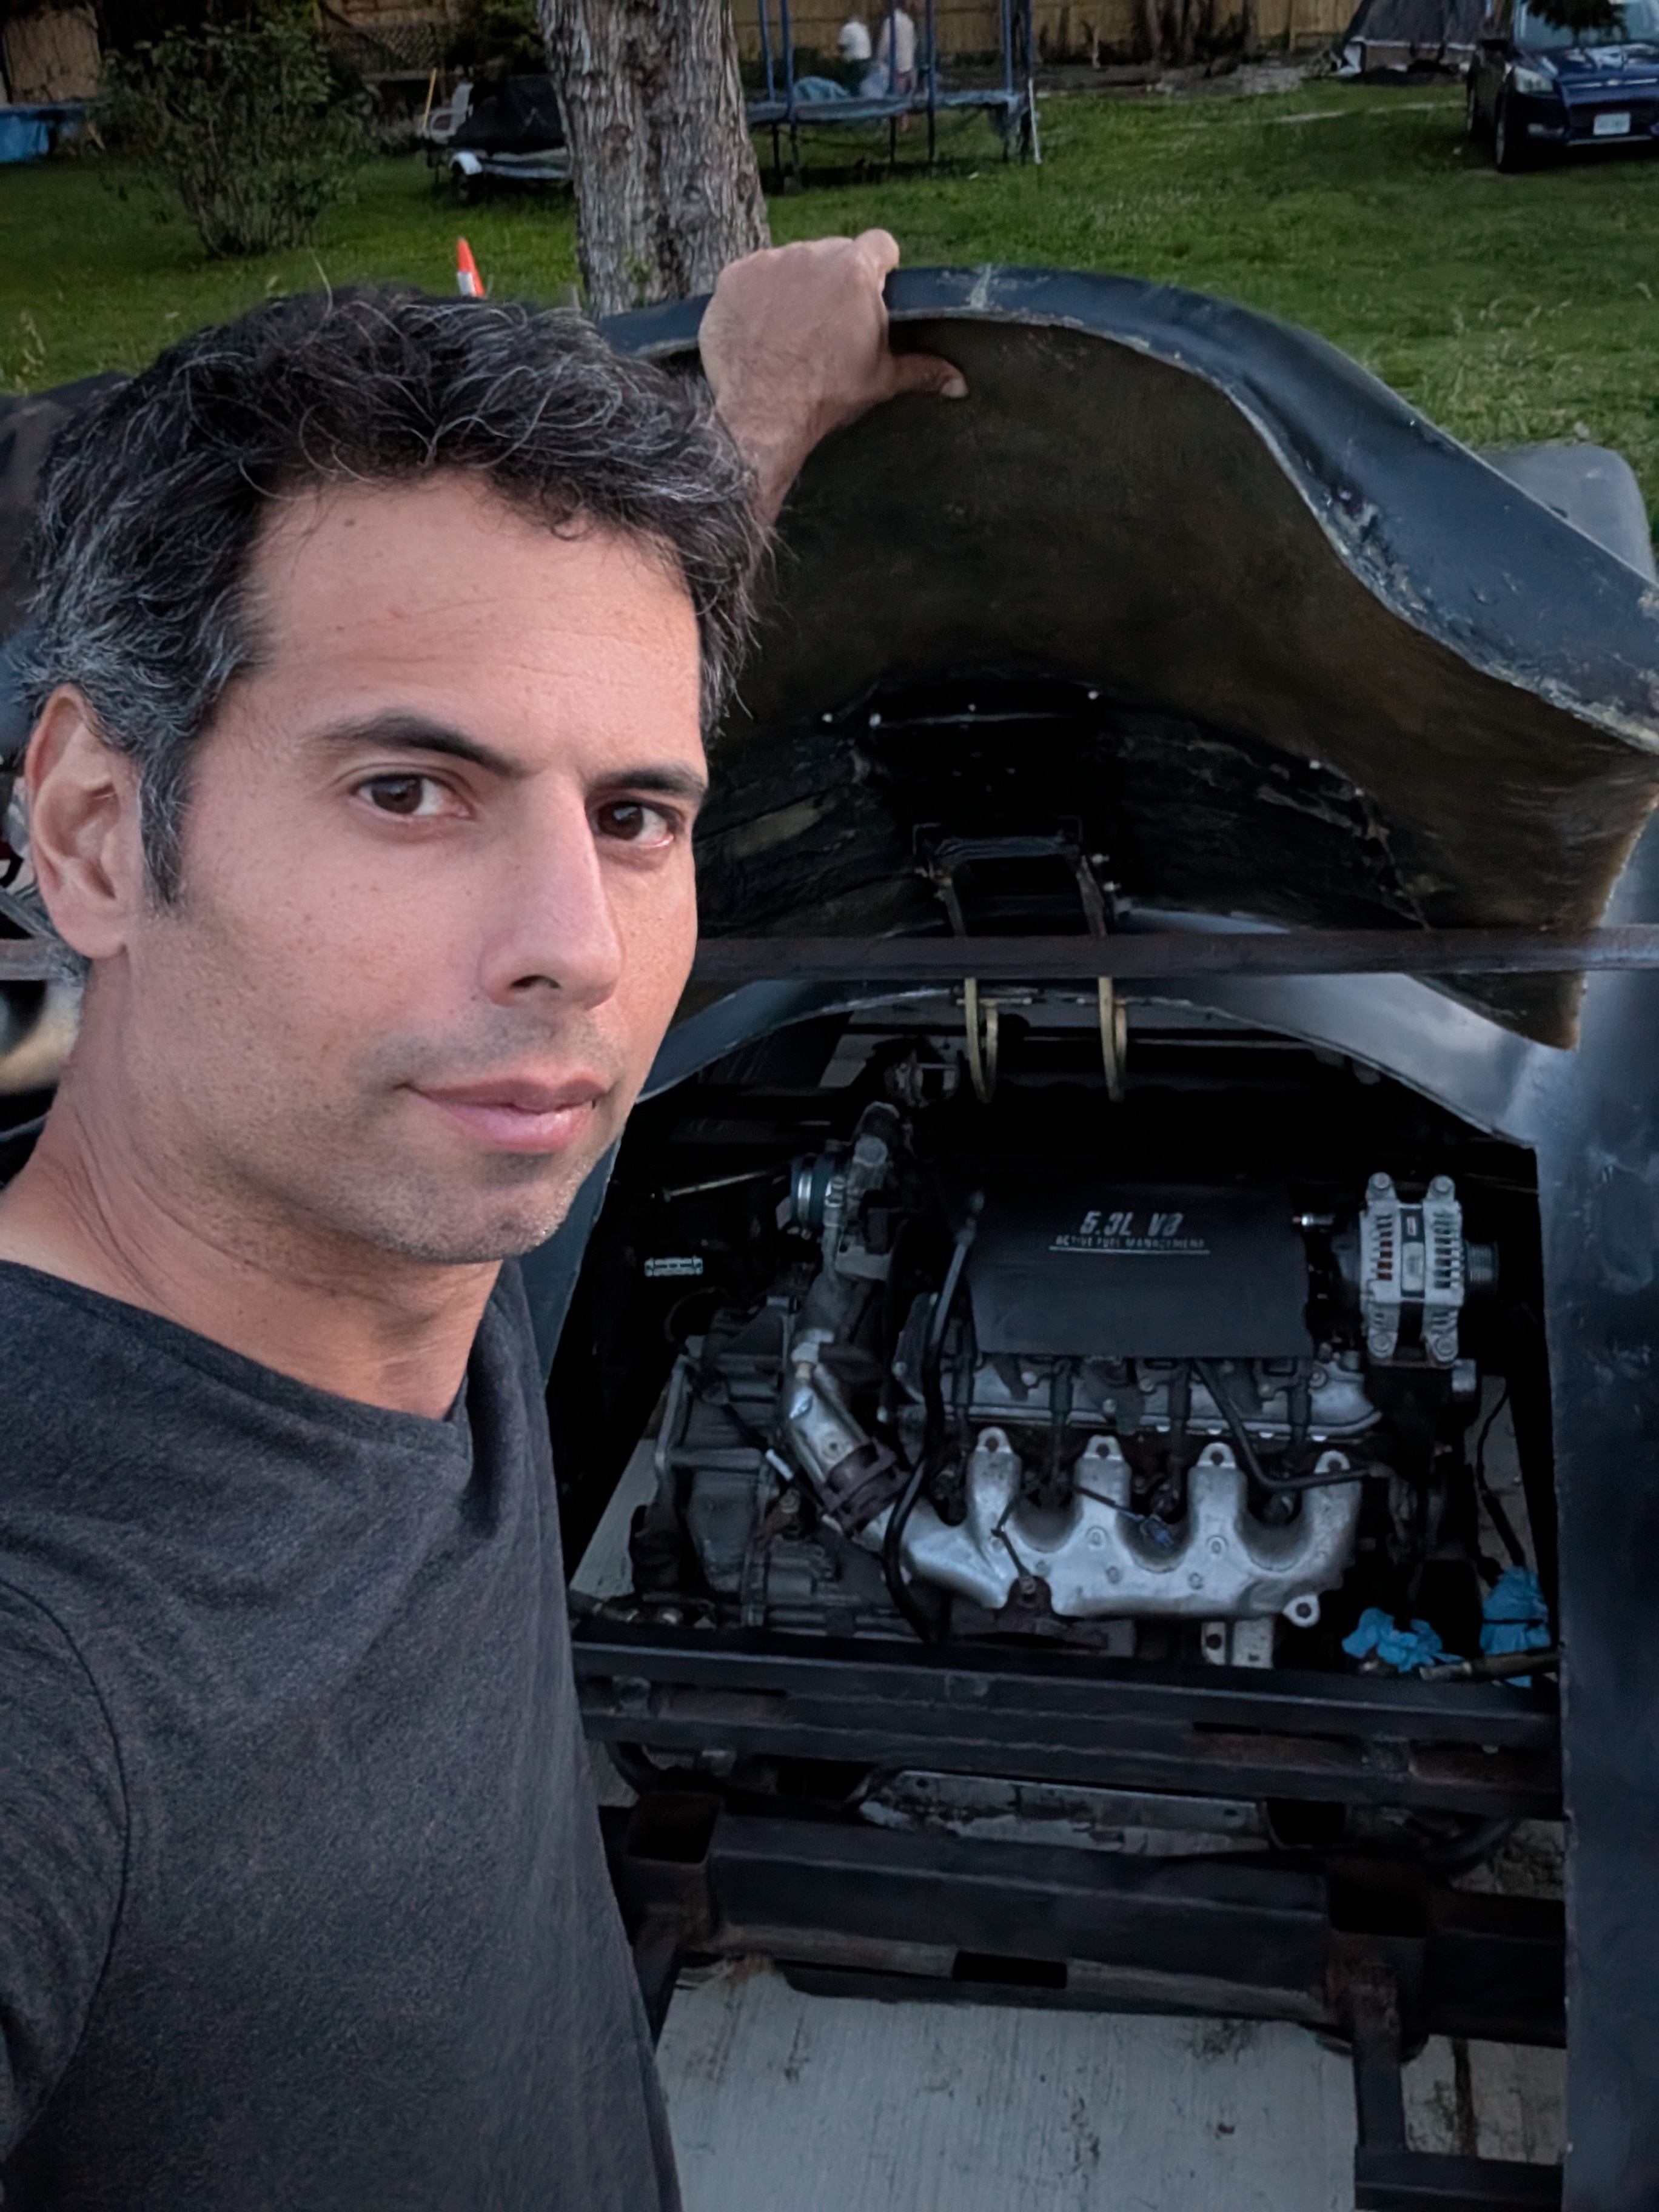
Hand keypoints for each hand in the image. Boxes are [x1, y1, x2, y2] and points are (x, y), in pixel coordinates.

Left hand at [699, 230, 966, 523]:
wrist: (761, 414)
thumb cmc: (826, 395)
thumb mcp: (880, 380)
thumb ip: (922, 370)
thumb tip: (960, 383)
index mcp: (856, 271)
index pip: (880, 244)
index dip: (880, 268)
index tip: (873, 292)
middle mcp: (812, 254)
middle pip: (834, 252)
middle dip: (835, 280)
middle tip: (830, 323)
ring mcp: (769, 262)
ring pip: (792, 262)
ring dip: (796, 286)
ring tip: (792, 330)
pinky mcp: (734, 276)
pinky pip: (753, 276)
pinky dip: (758, 296)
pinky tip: (760, 329)